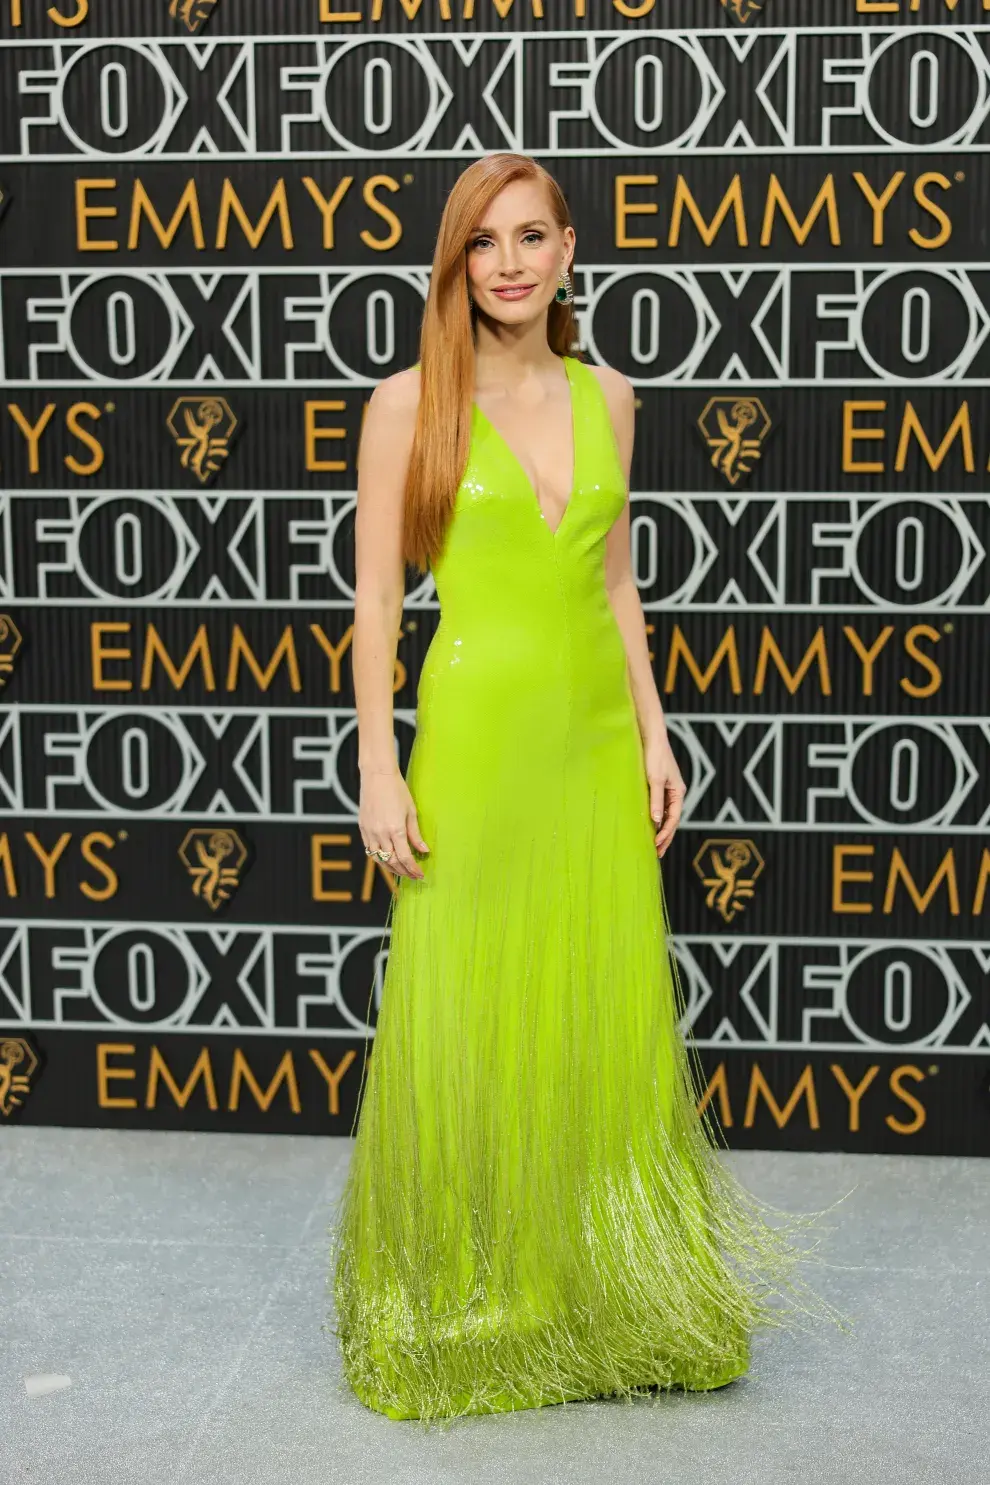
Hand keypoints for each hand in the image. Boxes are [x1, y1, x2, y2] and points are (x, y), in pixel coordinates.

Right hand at [358, 768, 429, 879]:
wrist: (377, 776)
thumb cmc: (397, 790)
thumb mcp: (411, 812)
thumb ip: (415, 834)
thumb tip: (424, 850)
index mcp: (395, 830)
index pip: (405, 858)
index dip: (413, 869)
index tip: (420, 875)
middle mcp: (380, 834)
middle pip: (392, 862)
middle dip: (403, 872)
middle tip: (413, 876)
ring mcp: (369, 832)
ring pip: (379, 859)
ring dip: (391, 868)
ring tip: (401, 871)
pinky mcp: (362, 828)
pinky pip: (370, 849)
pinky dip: (379, 858)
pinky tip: (387, 859)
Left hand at [644, 732, 685, 859]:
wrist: (651, 737)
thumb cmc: (654, 756)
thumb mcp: (654, 780)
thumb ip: (655, 801)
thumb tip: (656, 821)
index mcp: (678, 792)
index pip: (674, 818)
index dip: (666, 833)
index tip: (657, 845)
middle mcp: (674, 792)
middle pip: (671, 820)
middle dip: (665, 837)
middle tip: (657, 854)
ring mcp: (666, 790)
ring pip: (665, 815)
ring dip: (660, 830)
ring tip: (653, 846)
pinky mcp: (657, 786)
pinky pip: (658, 807)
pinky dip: (654, 818)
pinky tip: (648, 826)